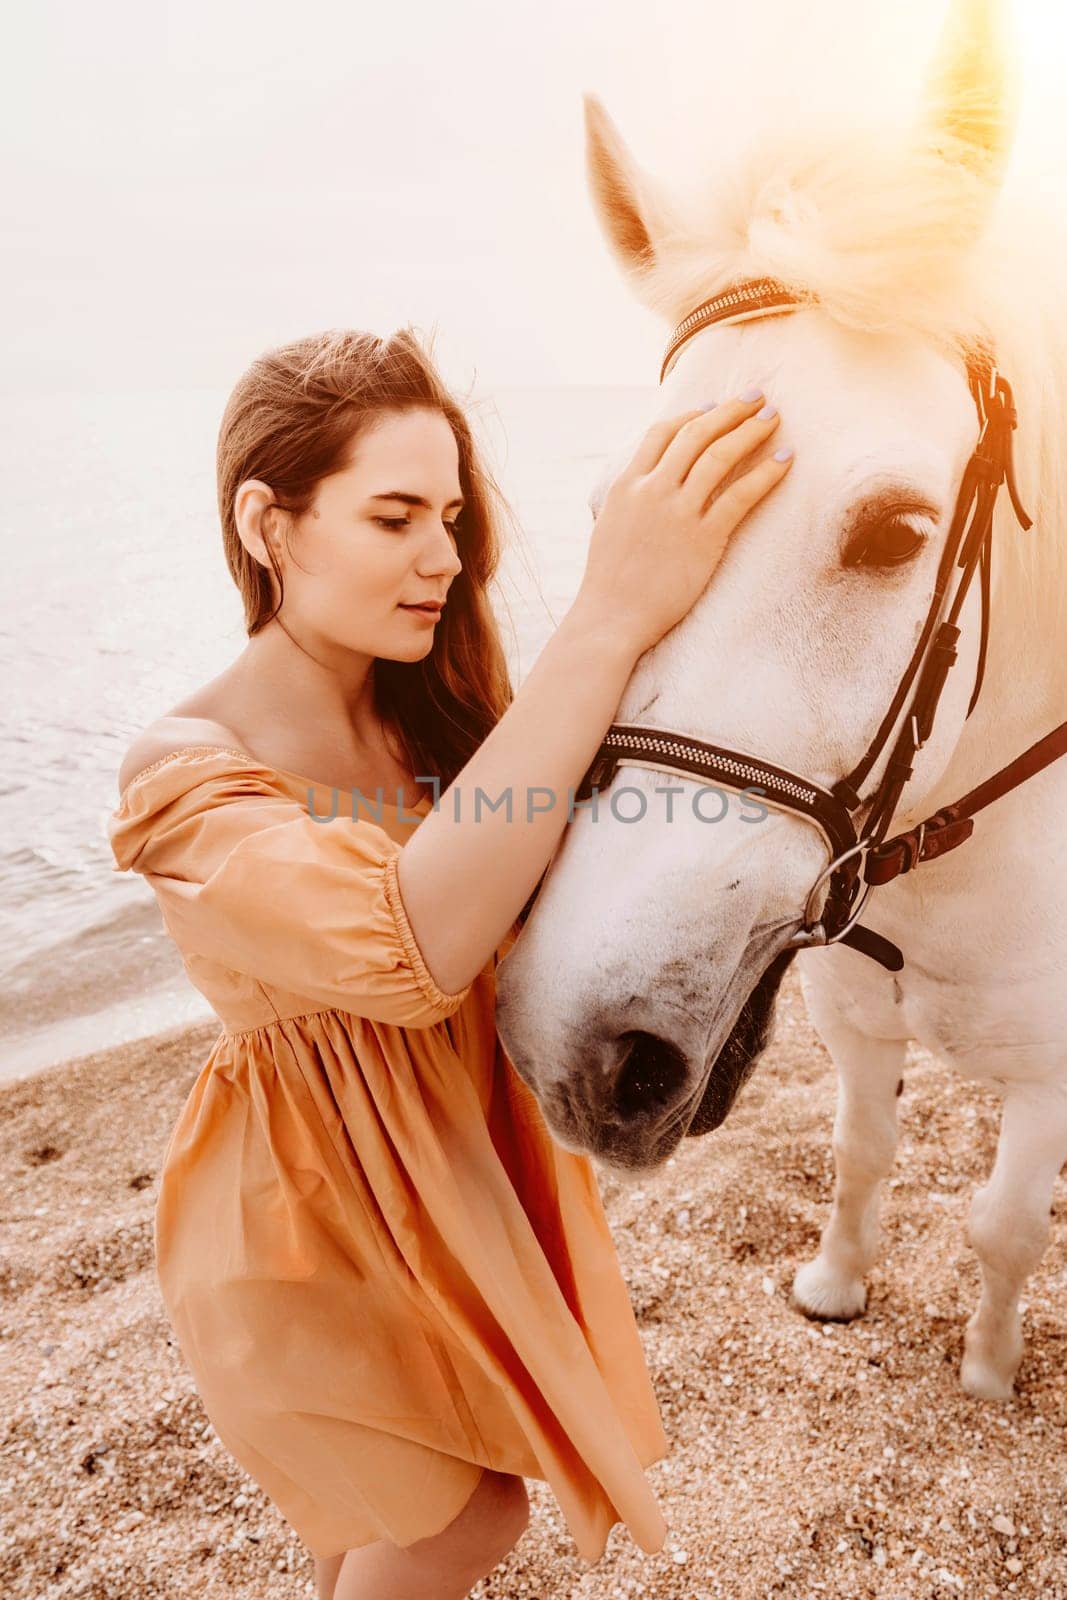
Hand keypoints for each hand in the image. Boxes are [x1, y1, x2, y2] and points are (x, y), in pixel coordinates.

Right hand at [572, 394, 792, 657]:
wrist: (611, 618)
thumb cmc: (609, 582)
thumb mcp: (609, 527)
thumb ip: (630, 500)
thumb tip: (645, 487)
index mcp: (627, 485)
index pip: (662, 433)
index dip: (692, 414)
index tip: (714, 406)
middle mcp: (652, 491)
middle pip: (695, 435)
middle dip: (729, 411)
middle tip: (757, 398)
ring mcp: (678, 513)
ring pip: (719, 456)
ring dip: (750, 431)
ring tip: (774, 418)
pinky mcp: (704, 539)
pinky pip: (741, 496)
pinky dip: (766, 473)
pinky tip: (785, 461)